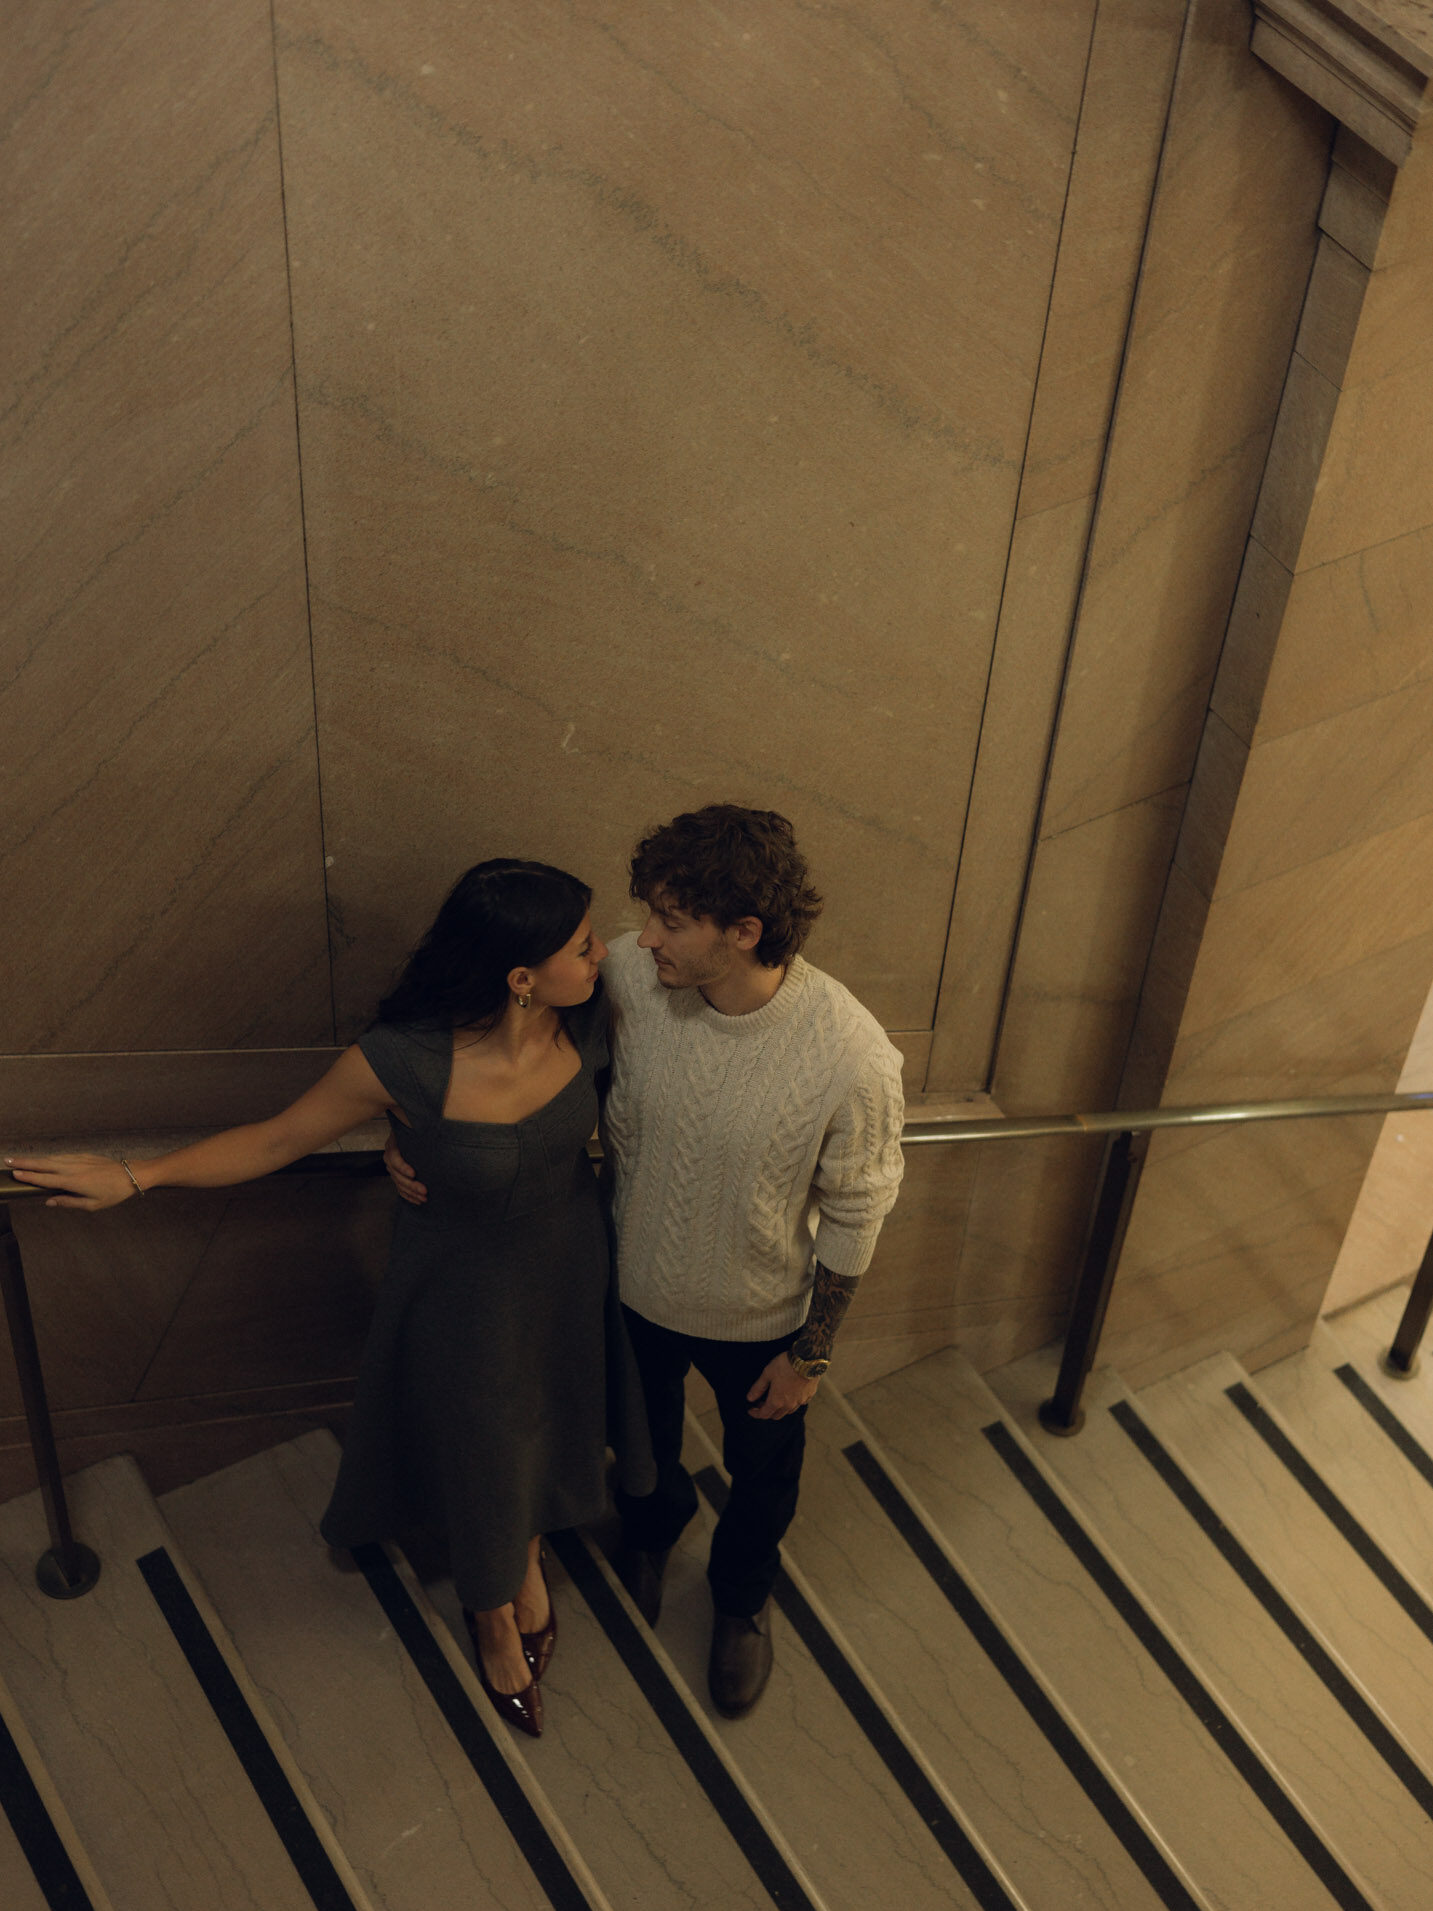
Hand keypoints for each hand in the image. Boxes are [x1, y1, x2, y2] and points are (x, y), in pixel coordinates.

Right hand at [4, 1154, 140, 1211]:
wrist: (130, 1175)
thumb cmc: (112, 1193)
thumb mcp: (91, 1205)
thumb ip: (68, 1202)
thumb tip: (49, 1202)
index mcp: (73, 1181)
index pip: (45, 1178)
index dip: (29, 1176)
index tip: (14, 1174)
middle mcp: (73, 1168)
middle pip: (44, 1164)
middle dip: (25, 1162)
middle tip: (8, 1161)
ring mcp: (78, 1159)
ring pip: (52, 1158)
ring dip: (35, 1158)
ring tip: (19, 1159)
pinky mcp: (83, 1155)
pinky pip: (62, 1156)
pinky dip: (49, 1157)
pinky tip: (42, 1159)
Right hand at [384, 1134, 427, 1204]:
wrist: (407, 1130)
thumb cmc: (412, 1128)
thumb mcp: (413, 1127)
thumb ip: (420, 1130)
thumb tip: (434, 1130)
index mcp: (392, 1146)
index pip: (394, 1159)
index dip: (403, 1168)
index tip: (414, 1174)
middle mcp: (389, 1159)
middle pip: (397, 1175)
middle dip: (411, 1185)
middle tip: (424, 1191)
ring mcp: (392, 1169)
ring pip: (399, 1184)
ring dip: (412, 1193)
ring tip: (424, 1198)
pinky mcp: (397, 1176)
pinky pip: (400, 1189)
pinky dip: (409, 1196)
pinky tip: (418, 1201)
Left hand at [747, 1353, 818, 1419]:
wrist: (808, 1359)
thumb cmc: (785, 1365)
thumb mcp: (767, 1374)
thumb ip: (758, 1388)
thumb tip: (750, 1398)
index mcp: (776, 1401)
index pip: (764, 1414)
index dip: (756, 1413)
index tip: (751, 1410)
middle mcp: (789, 1405)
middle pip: (776, 1415)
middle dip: (767, 1411)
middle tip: (762, 1402)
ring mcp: (800, 1401)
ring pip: (788, 1411)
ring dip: (780, 1408)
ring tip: (776, 1398)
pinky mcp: (809, 1395)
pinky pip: (800, 1403)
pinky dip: (793, 1402)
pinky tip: (791, 1394)